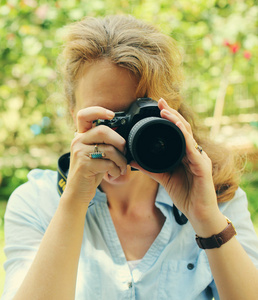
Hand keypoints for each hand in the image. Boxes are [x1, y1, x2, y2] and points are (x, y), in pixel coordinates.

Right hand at [65, 107, 127, 202]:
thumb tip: (122, 132)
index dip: (98, 111)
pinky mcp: (84, 165)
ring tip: (120, 167)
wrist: (77, 192)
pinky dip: (116, 169)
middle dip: (119, 142)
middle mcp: (77, 141)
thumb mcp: (95, 154)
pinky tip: (114, 174)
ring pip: (108, 148)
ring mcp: (79, 152)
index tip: (112, 115)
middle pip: (103, 131)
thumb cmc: (90, 172)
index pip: (84, 115)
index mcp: (80, 136)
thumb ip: (103, 142)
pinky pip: (107, 162)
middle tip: (123, 152)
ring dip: (121, 160)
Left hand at [131, 99, 221, 226]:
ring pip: (188, 134)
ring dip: (177, 121)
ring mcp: (200, 158)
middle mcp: (194, 153)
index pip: (177, 131)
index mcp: (184, 154)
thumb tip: (132, 159)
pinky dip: (184, 137)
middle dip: (171, 113)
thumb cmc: (185, 195)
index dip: (168, 118)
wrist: (199, 215)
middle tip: (160, 101)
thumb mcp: (163, 178)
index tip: (157, 106)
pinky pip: (192, 149)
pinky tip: (178, 128)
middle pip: (183, 128)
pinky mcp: (203, 167)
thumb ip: (149, 168)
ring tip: (166, 111)